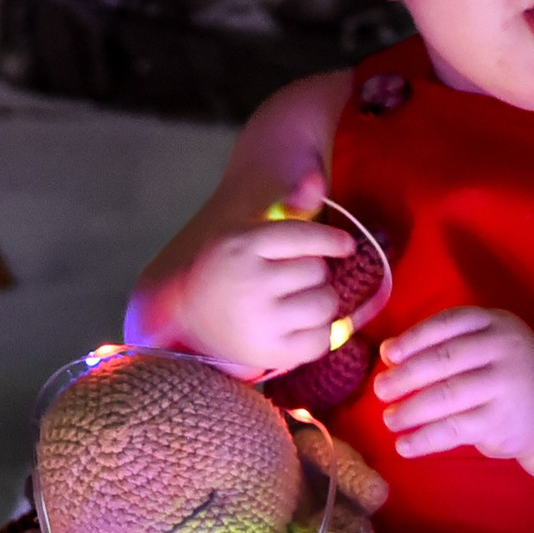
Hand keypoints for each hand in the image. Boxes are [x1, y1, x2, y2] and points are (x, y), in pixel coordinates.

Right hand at [174, 173, 356, 373]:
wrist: (188, 318)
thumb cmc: (230, 269)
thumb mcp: (251, 232)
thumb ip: (289, 207)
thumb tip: (316, 179)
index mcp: (241, 245)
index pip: (305, 237)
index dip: (333, 240)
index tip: (345, 245)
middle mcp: (249, 282)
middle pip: (317, 271)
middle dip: (314, 273)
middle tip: (296, 279)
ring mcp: (258, 320)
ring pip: (324, 304)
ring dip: (321, 301)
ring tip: (301, 301)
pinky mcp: (268, 353)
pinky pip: (320, 340)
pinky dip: (319, 333)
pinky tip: (300, 326)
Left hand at [372, 308, 533, 460]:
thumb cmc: (507, 372)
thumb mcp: (487, 344)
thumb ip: (445, 343)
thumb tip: (388, 353)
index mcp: (495, 323)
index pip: (447, 324)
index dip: (413, 338)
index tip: (387, 355)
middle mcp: (503, 348)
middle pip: (443, 360)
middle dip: (405, 376)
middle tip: (380, 390)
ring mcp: (505, 384)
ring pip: (446, 396)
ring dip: (410, 410)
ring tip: (389, 419)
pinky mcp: (502, 420)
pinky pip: (454, 429)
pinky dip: (425, 439)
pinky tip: (405, 445)